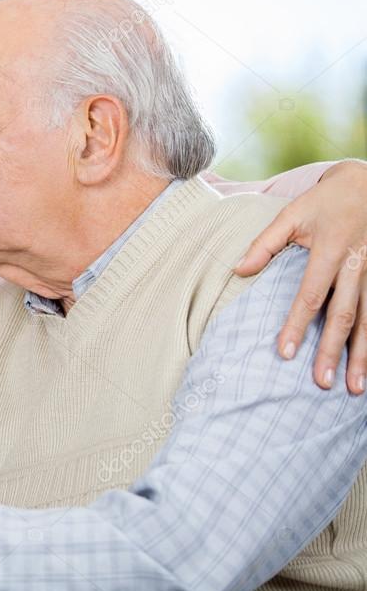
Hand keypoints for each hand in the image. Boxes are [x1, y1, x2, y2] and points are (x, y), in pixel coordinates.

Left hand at [235, 159, 366, 392]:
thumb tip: (237, 271)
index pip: (311, 296)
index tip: (285, 354)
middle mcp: (358, 266)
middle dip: (333, 352)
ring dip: (363, 356)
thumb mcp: (291, 214)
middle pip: (344, 317)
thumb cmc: (325, 201)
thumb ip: (265, 244)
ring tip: (356, 389)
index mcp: (330, 251)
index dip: (298, 326)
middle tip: (321, 384)